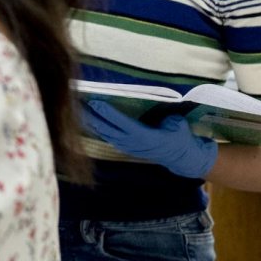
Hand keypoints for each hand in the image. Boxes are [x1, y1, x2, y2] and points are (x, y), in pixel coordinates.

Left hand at [83, 100, 218, 178]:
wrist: (181, 158)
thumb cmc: (180, 139)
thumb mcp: (178, 125)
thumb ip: (168, 118)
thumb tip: (159, 106)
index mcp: (145, 136)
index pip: (122, 123)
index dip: (108, 113)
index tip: (96, 102)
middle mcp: (133, 143)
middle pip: (108, 129)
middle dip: (92, 116)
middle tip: (79, 102)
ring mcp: (128, 147)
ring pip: (105, 135)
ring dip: (92, 123)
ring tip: (79, 109)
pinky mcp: (126, 148)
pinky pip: (108, 138)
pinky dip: (98, 129)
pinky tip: (88, 120)